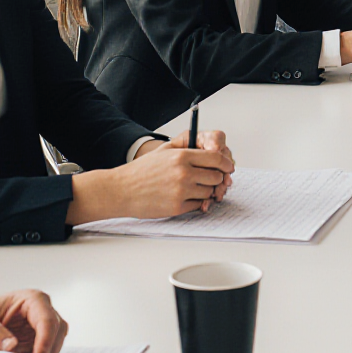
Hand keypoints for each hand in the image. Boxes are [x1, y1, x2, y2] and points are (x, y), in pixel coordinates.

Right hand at [69, 134, 233, 223]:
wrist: (122, 190)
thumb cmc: (142, 170)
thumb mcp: (164, 150)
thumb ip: (188, 146)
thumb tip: (211, 148)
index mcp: (182, 156)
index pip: (216, 158)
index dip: (226, 163)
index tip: (228, 166)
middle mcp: (183, 173)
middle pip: (216, 176)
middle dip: (217, 178)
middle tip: (212, 178)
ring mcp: (181, 191)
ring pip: (209, 192)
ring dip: (206, 190)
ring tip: (194, 187)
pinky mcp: (177, 207)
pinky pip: (198, 204)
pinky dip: (196, 202)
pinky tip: (185, 197)